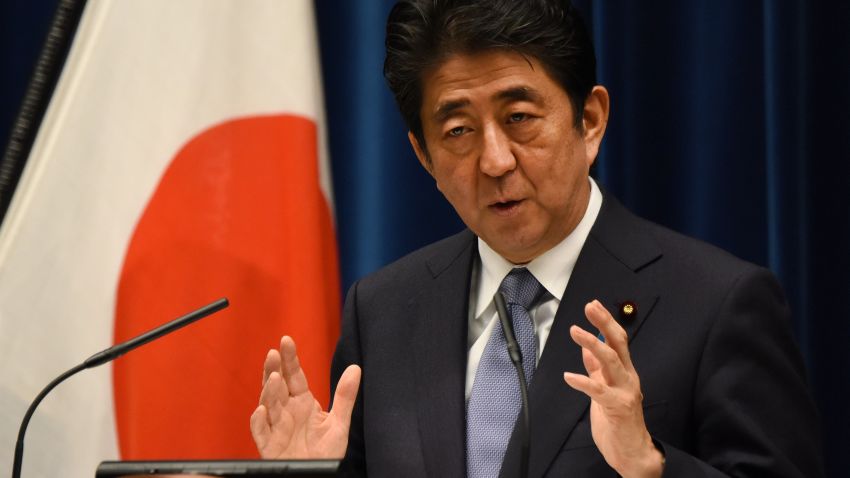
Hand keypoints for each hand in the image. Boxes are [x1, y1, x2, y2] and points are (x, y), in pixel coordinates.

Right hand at [250, 336, 360, 458]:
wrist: (319, 476)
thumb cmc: (326, 452)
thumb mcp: (339, 422)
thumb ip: (345, 396)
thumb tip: (356, 368)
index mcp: (302, 402)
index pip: (294, 376)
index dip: (290, 359)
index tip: (286, 340)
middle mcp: (286, 411)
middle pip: (277, 386)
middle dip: (274, 369)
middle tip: (274, 353)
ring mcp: (277, 427)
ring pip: (268, 405)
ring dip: (269, 392)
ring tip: (274, 377)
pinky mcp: (270, 446)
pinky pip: (261, 432)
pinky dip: (259, 422)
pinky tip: (262, 410)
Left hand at [563, 300, 663, 477]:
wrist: (633, 453)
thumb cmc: (618, 422)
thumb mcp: (604, 391)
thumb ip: (597, 371)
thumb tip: (587, 350)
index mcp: (624, 372)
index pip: (617, 341)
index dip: (605, 322)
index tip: (593, 305)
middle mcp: (628, 378)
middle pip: (618, 344)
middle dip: (604, 322)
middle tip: (590, 307)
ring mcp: (625, 392)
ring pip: (611, 361)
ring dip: (592, 344)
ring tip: (575, 331)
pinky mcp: (618, 408)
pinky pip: (599, 391)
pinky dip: (583, 382)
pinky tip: (569, 376)